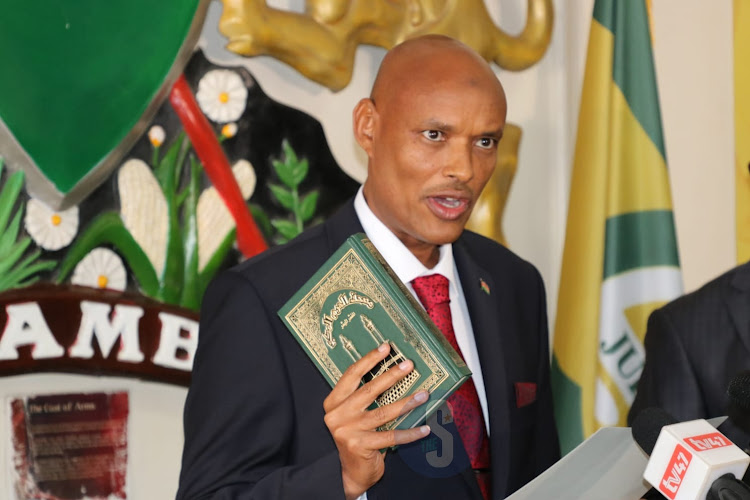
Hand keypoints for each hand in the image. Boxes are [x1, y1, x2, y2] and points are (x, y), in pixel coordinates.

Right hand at [323, 343, 430, 499]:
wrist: (350, 472)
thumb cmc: (356, 438)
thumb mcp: (352, 414)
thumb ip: (363, 397)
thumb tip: (393, 373)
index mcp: (334, 402)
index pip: (351, 375)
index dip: (369, 360)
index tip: (385, 348)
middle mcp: (338, 415)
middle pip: (369, 390)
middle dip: (391, 375)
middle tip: (408, 365)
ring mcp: (348, 430)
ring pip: (383, 412)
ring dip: (407, 402)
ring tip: (424, 394)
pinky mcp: (360, 446)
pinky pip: (391, 436)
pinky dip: (410, 433)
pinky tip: (424, 428)